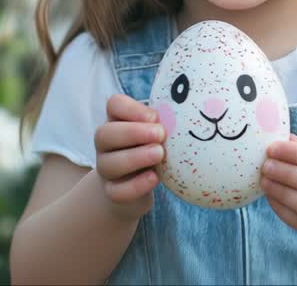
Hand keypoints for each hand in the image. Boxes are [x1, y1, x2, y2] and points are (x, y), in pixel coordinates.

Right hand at [94, 94, 166, 221]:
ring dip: (135, 157)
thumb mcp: (158, 131)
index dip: (131, 109)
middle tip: (160, 134)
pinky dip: (136, 185)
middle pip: (104, 134)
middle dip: (133, 133)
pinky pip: (117, 191)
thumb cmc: (152, 147)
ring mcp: (106, 168)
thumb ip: (166, 121)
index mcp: (118, 120)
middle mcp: (106, 143)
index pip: (114, 104)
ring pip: (108, 163)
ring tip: (159, 154)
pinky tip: (154, 178)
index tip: (155, 117)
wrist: (138, 183)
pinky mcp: (112, 192)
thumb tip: (191, 111)